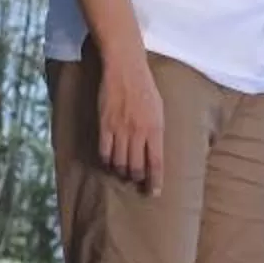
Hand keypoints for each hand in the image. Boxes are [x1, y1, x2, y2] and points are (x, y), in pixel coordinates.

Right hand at [99, 51, 165, 196]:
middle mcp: (138, 133)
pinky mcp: (105, 125)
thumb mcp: (159, 110)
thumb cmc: (145, 88)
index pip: (156, 163)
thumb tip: (154, 151)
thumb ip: (157, 131)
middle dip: (137, 178)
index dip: (155, 181)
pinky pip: (104, 152)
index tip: (154, 193)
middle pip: (136, 167)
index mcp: (155, 129)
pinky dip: (107, 161)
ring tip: (123, 171)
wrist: (125, 69)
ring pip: (119, 162)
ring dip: (121, 171)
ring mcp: (120, 130)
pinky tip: (109, 161)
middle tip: (136, 181)